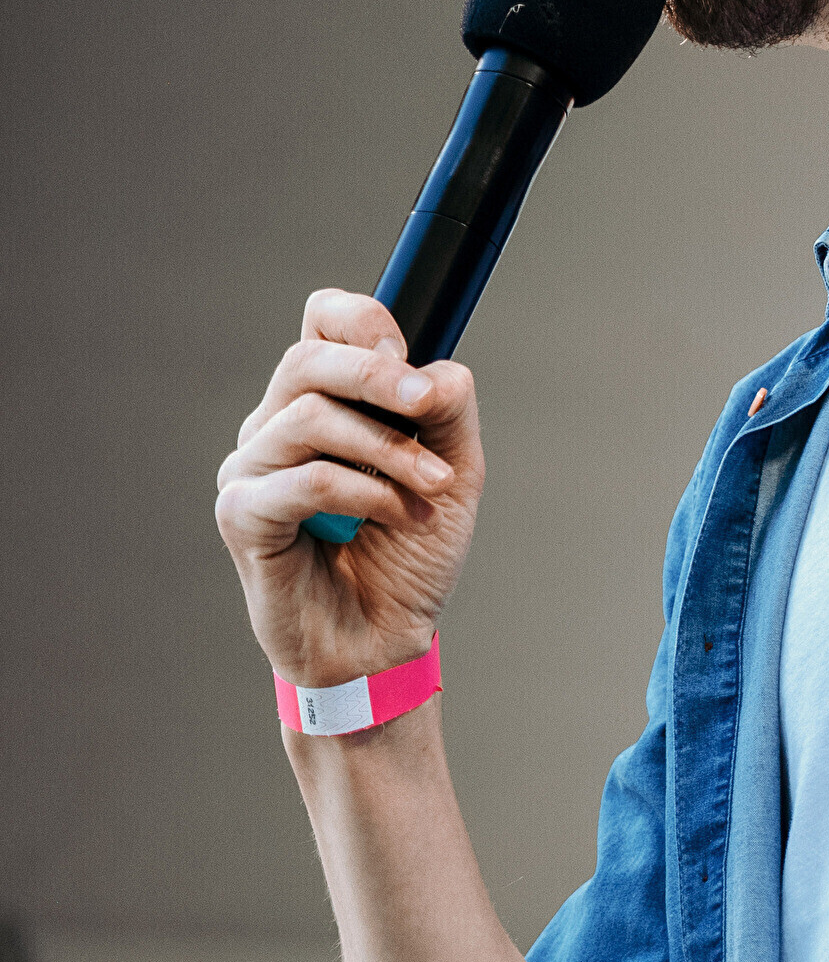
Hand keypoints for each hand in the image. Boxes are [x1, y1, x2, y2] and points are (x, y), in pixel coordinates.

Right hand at [214, 289, 483, 685]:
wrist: (386, 639)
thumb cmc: (409, 554)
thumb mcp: (453, 472)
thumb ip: (448, 412)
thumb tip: (437, 369)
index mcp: (325, 402)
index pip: (322, 324)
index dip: (362, 322)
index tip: (410, 355)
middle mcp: (277, 426)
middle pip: (307, 360)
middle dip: (379, 376)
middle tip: (430, 406)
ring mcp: (252, 469)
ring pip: (310, 418)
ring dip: (388, 450)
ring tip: (432, 488)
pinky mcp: (242, 515)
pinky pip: (304, 480)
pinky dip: (365, 492)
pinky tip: (399, 516)